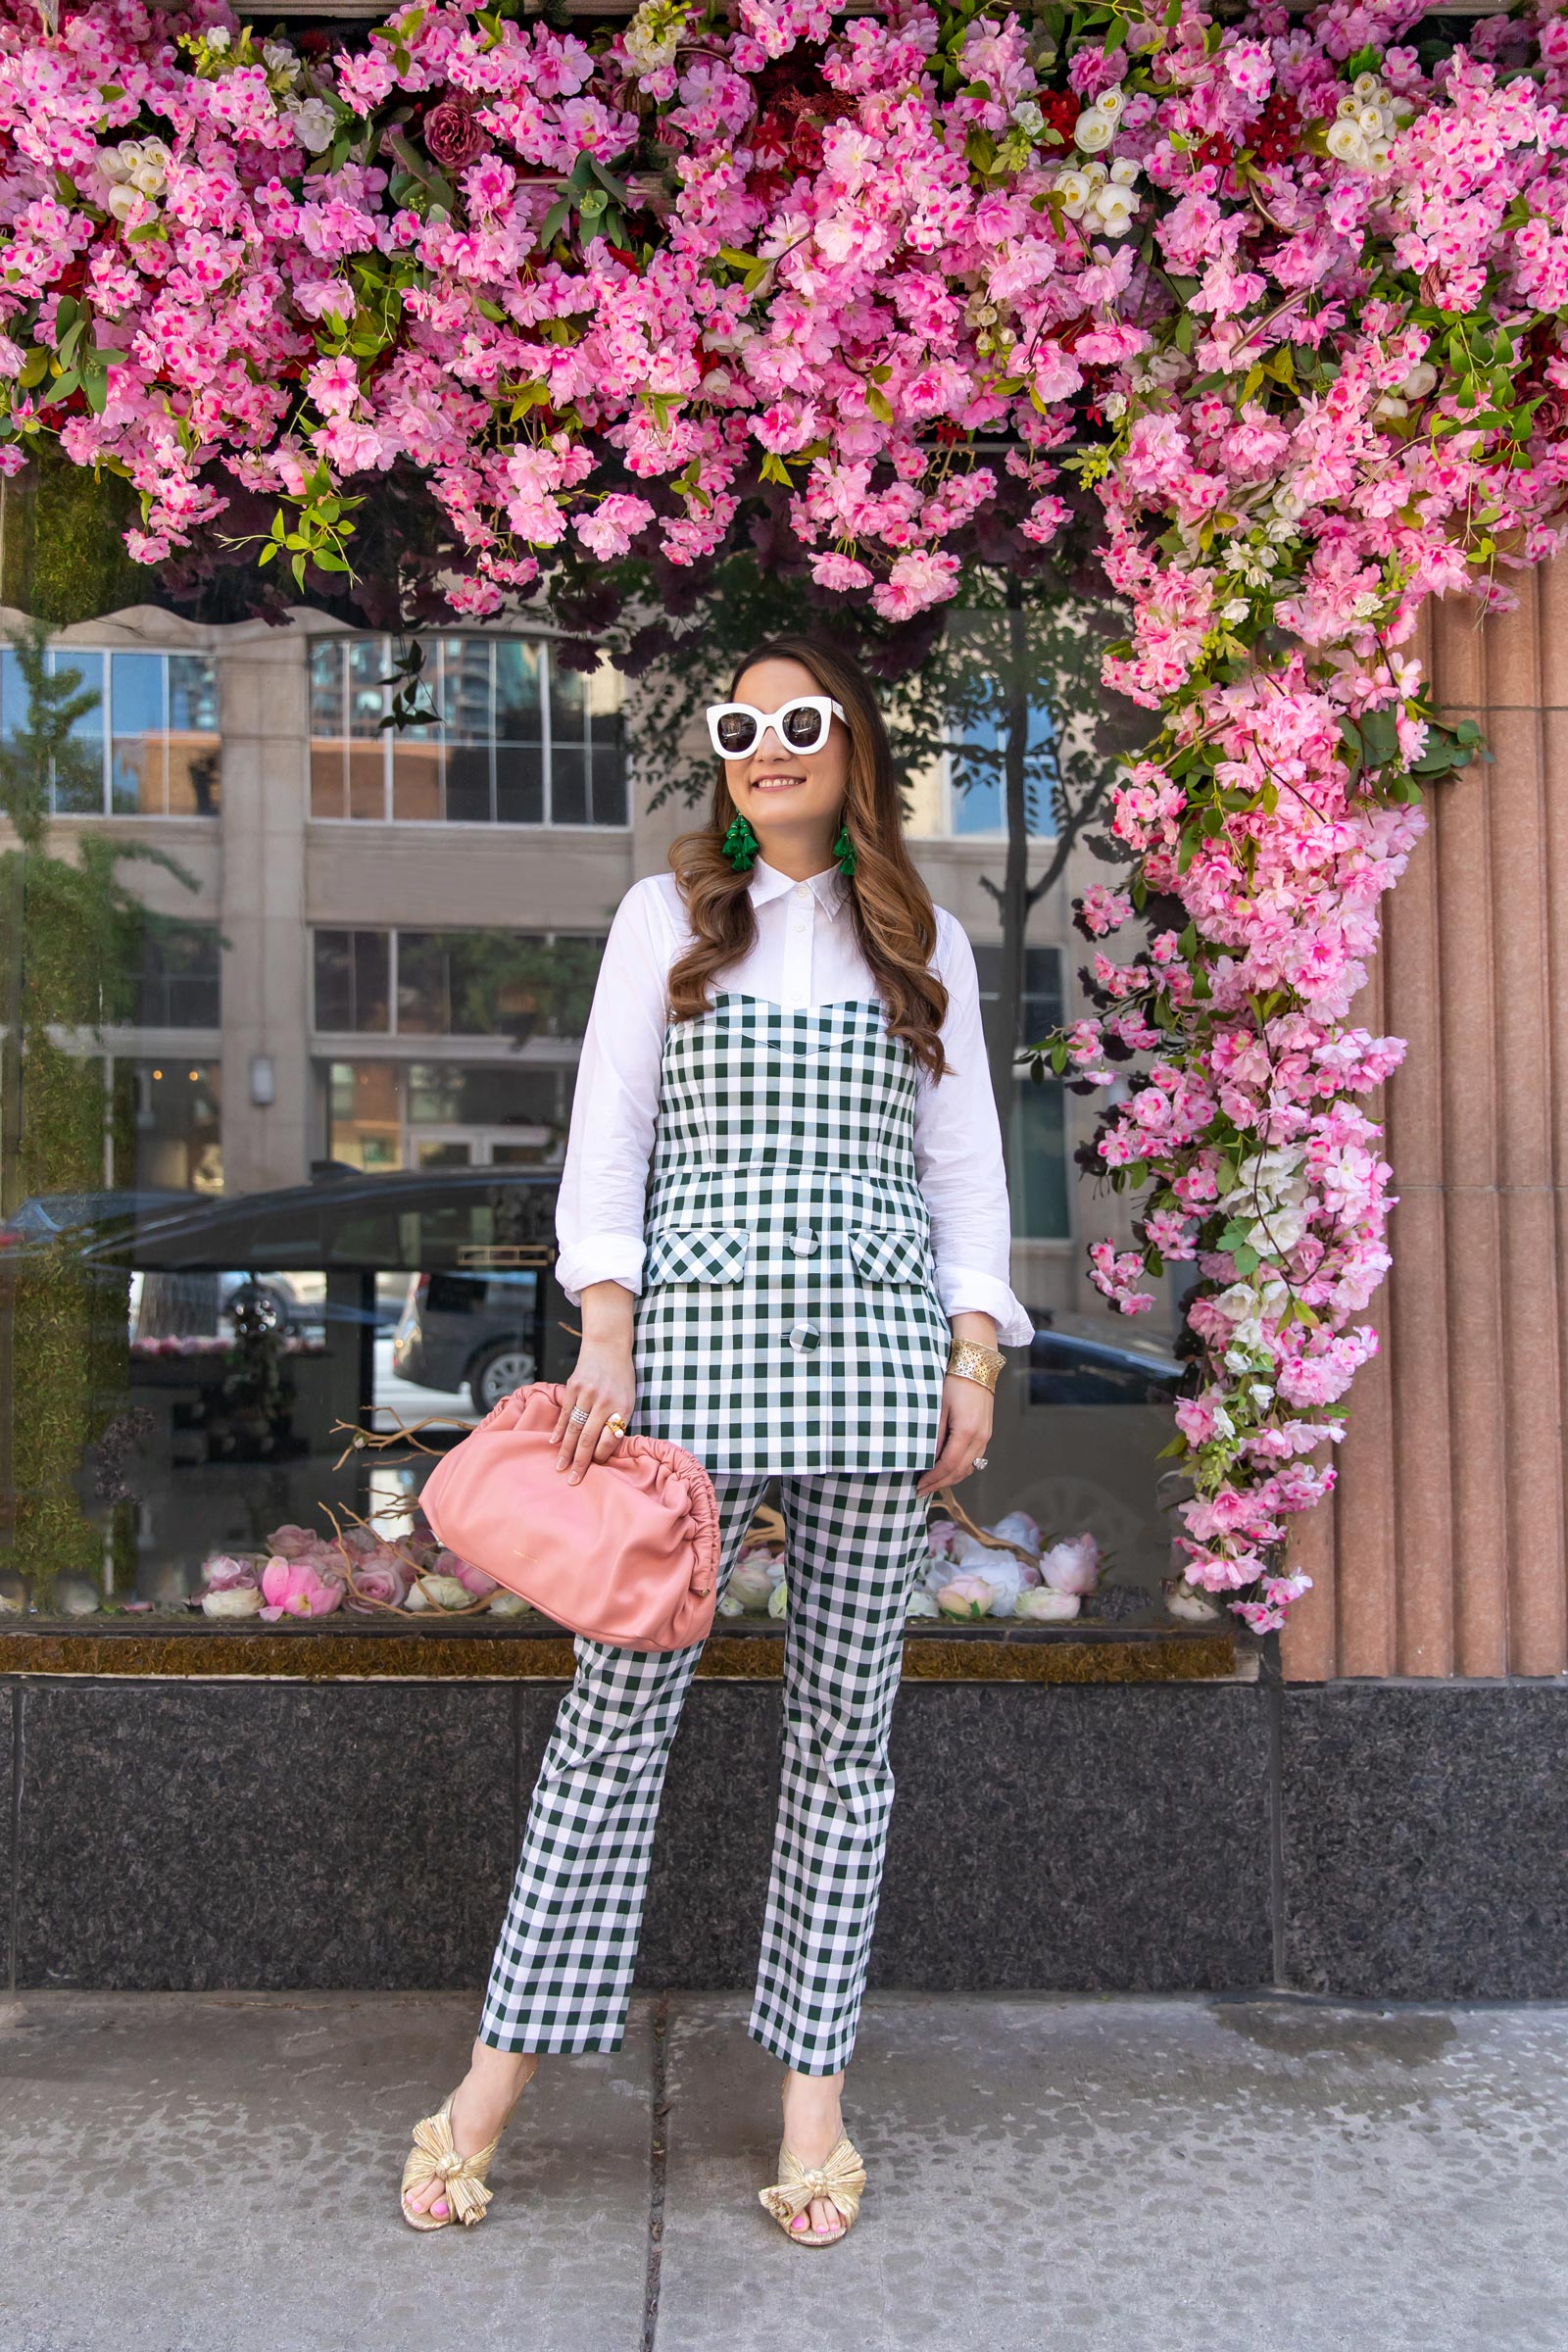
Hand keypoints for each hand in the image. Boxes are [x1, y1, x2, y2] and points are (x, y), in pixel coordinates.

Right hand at [551, 1283, 636, 1482]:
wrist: (608, 1347)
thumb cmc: (621, 1378)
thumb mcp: (628, 1400)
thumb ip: (617, 1423)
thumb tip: (603, 1450)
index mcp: (622, 1407)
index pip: (610, 1439)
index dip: (601, 1455)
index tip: (595, 1467)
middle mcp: (604, 1401)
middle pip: (588, 1438)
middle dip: (580, 1462)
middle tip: (573, 1480)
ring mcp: (586, 1393)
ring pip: (573, 1428)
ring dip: (566, 1450)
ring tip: (560, 1467)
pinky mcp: (573, 1386)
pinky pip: (564, 1413)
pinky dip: (559, 1429)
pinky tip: (555, 1443)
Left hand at [915, 1372, 994, 1497]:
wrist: (976, 1365)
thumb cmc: (954, 1382)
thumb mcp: (938, 1407)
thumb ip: (934, 1435)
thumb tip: (927, 1458)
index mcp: (966, 1432)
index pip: (948, 1465)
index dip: (933, 1478)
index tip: (919, 1485)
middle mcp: (980, 1438)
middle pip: (960, 1471)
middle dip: (941, 1483)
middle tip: (922, 1490)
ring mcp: (986, 1436)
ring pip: (969, 1467)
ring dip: (951, 1478)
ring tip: (933, 1483)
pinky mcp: (986, 1433)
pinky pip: (975, 1458)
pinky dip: (961, 1468)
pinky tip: (948, 1469)